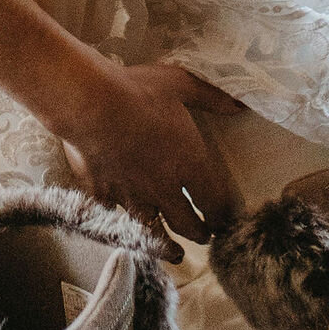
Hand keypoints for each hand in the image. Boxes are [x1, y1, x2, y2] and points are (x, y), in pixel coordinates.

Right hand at [55, 61, 245, 249]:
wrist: (89, 105)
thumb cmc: (138, 92)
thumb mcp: (180, 84)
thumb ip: (210, 97)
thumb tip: (239, 105)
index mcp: (190, 163)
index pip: (215, 202)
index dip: (222, 216)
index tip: (225, 221)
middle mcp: (165, 188)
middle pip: (188, 225)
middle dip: (199, 233)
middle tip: (204, 234)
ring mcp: (133, 195)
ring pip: (154, 227)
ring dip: (165, 237)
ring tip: (171, 244)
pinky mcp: (104, 195)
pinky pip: (116, 213)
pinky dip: (122, 216)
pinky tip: (122, 216)